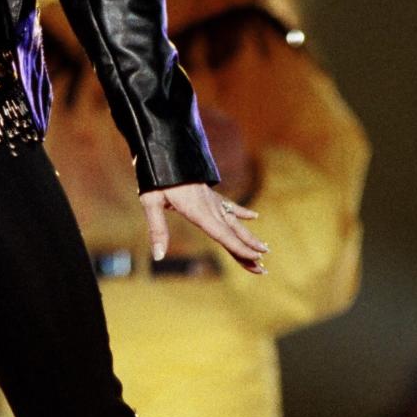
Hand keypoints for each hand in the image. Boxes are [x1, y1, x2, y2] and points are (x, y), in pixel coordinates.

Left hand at [139, 182, 268, 274]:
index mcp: (198, 210)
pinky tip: (255, 216)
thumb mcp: (151, 202)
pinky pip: (229, 204)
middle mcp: (209, 206)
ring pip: (234, 222)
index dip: (239, 248)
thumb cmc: (154, 176)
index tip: (256, 260)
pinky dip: (242, 212)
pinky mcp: (208, 193)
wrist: (163, 148)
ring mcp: (211, 199)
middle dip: (248, 251)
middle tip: (263, 269)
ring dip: (249, 237)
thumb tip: (159, 256)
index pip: (222, 234)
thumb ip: (157, 229)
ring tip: (265, 249)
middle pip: (232, 233)